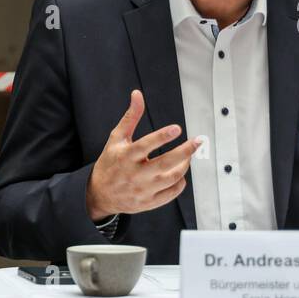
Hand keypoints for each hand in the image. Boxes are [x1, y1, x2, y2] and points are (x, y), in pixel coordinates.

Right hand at [85, 89, 201, 218]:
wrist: (100, 194)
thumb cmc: (110, 163)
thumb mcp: (116, 138)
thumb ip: (130, 117)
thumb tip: (137, 95)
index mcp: (126, 156)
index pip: (145, 145)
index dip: (162, 136)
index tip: (177, 128)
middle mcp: (135, 174)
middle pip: (165, 163)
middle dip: (185, 152)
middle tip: (198, 141)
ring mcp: (142, 190)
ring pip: (172, 178)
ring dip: (185, 165)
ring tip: (188, 156)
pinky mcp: (148, 202)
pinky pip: (171, 193)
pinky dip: (180, 183)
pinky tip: (180, 174)